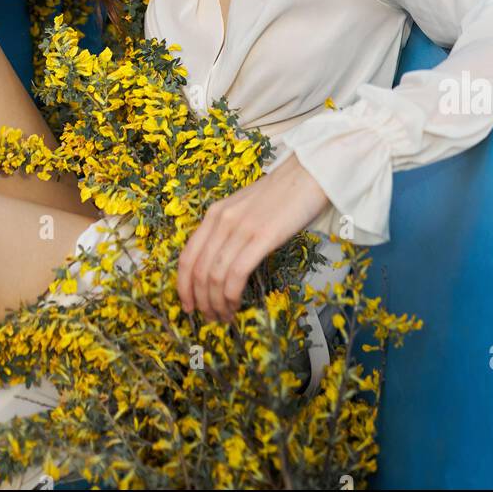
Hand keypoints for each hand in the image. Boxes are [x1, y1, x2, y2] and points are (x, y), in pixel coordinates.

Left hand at [176, 155, 331, 323]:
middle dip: (200, 301)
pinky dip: (231, 295)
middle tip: (210, 318)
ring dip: (216, 303)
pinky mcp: (262, 236)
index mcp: (215, 213)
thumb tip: (223, 265)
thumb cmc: (282, 194)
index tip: (188, 305)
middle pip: (198, 270)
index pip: (187, 256)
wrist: (309, 173)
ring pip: (214, 276)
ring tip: (224, 316)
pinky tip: (237, 305)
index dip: (183, 286)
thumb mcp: (245, 209)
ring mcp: (240, 228)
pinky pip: (236, 273)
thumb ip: (230, 230)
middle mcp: (221, 220)